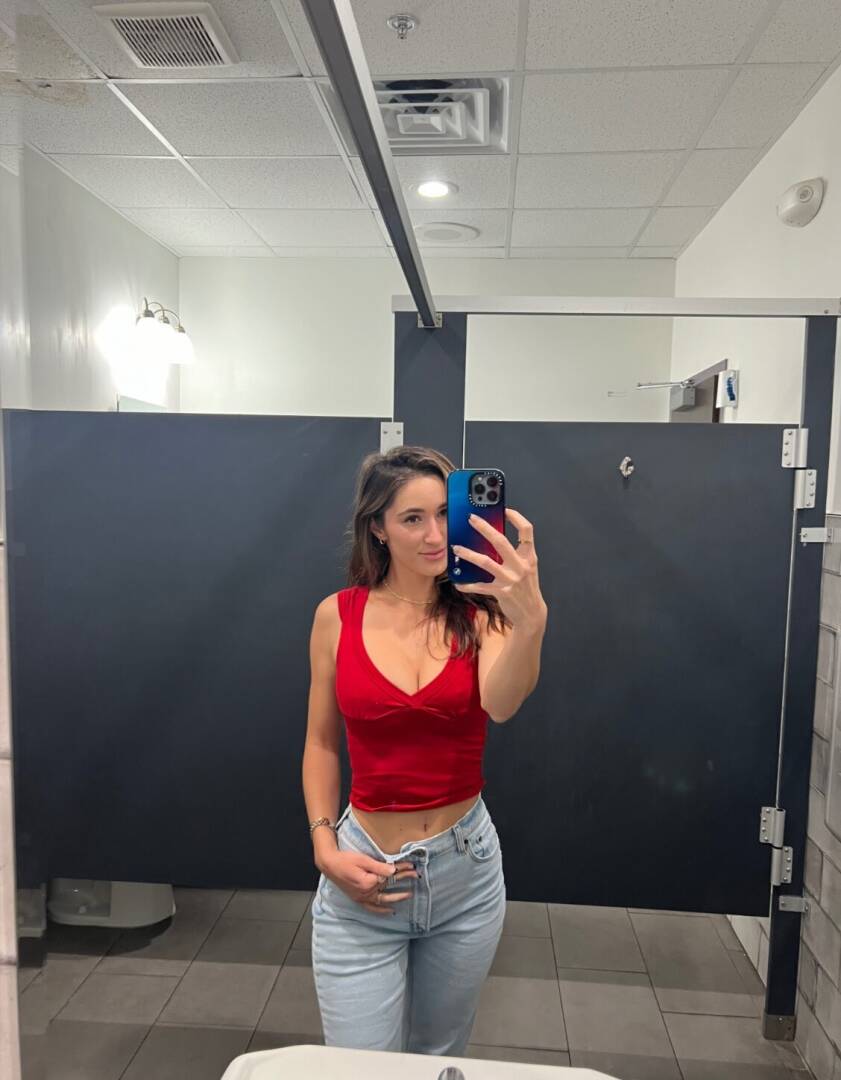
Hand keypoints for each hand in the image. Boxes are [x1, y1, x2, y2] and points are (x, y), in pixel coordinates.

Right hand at [321, 850, 418, 915]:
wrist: (330, 865)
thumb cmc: (345, 859)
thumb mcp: (363, 860)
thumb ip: (379, 867)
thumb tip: (394, 871)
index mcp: (369, 882)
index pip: (390, 875)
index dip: (402, 869)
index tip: (412, 865)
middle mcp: (367, 892)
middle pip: (390, 886)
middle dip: (404, 880)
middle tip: (416, 876)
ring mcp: (362, 897)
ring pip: (383, 899)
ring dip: (397, 897)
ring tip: (409, 894)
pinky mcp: (358, 899)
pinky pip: (372, 908)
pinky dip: (381, 910)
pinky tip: (390, 911)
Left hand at [451, 508, 547, 630]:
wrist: (532, 613)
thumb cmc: (526, 588)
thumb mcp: (527, 568)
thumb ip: (515, 554)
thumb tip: (493, 538)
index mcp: (529, 557)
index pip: (527, 531)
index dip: (516, 518)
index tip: (504, 510)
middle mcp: (521, 566)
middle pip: (501, 541)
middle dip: (484, 528)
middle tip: (471, 518)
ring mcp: (511, 579)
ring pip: (486, 562)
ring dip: (468, 554)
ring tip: (456, 548)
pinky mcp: (502, 592)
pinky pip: (480, 586)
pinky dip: (467, 584)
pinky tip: (458, 582)